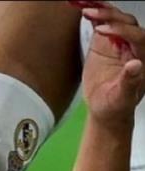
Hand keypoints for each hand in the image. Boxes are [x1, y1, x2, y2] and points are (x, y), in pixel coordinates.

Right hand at [75, 2, 144, 122]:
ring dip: (99, 9)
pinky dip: (92, 13)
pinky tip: (82, 7)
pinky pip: (100, 23)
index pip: (136, 36)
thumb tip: (136, 65)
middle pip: (125, 22)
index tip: (102, 32)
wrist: (105, 108)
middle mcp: (132, 45)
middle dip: (108, 15)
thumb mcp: (122, 97)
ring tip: (83, 4)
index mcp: (142, 56)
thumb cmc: (116, 106)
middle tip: (91, 11)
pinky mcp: (104, 41)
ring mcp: (118, 41)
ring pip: (113, 18)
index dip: (120, 31)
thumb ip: (129, 82)